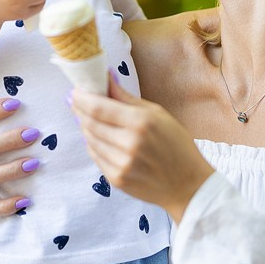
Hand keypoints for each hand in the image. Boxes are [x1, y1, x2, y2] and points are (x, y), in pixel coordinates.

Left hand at [70, 76, 214, 222]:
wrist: (188, 185)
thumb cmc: (177, 145)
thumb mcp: (158, 114)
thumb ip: (126, 98)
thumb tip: (106, 79)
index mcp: (141, 122)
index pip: (98, 108)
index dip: (82, 98)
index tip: (76, 91)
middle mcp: (129, 143)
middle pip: (90, 123)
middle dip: (80, 110)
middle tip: (78, 102)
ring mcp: (121, 164)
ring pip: (90, 140)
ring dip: (86, 128)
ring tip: (91, 119)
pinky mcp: (117, 179)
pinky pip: (95, 157)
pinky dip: (94, 145)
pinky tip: (101, 139)